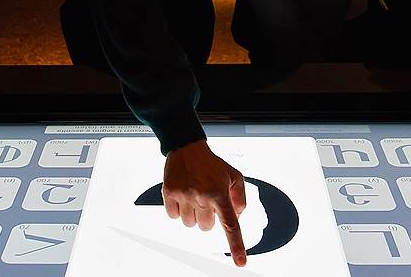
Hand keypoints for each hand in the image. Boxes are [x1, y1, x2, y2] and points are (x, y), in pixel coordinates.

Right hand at [163, 139, 248, 265]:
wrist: (187, 148)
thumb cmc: (211, 163)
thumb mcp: (234, 176)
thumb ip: (240, 197)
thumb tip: (237, 216)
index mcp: (221, 194)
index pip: (231, 225)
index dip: (236, 246)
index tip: (240, 262)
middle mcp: (203, 197)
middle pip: (206, 227)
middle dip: (207, 217)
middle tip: (205, 200)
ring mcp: (185, 196)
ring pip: (189, 224)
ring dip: (192, 214)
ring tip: (193, 196)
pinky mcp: (170, 193)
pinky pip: (173, 216)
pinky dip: (177, 210)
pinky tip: (182, 195)